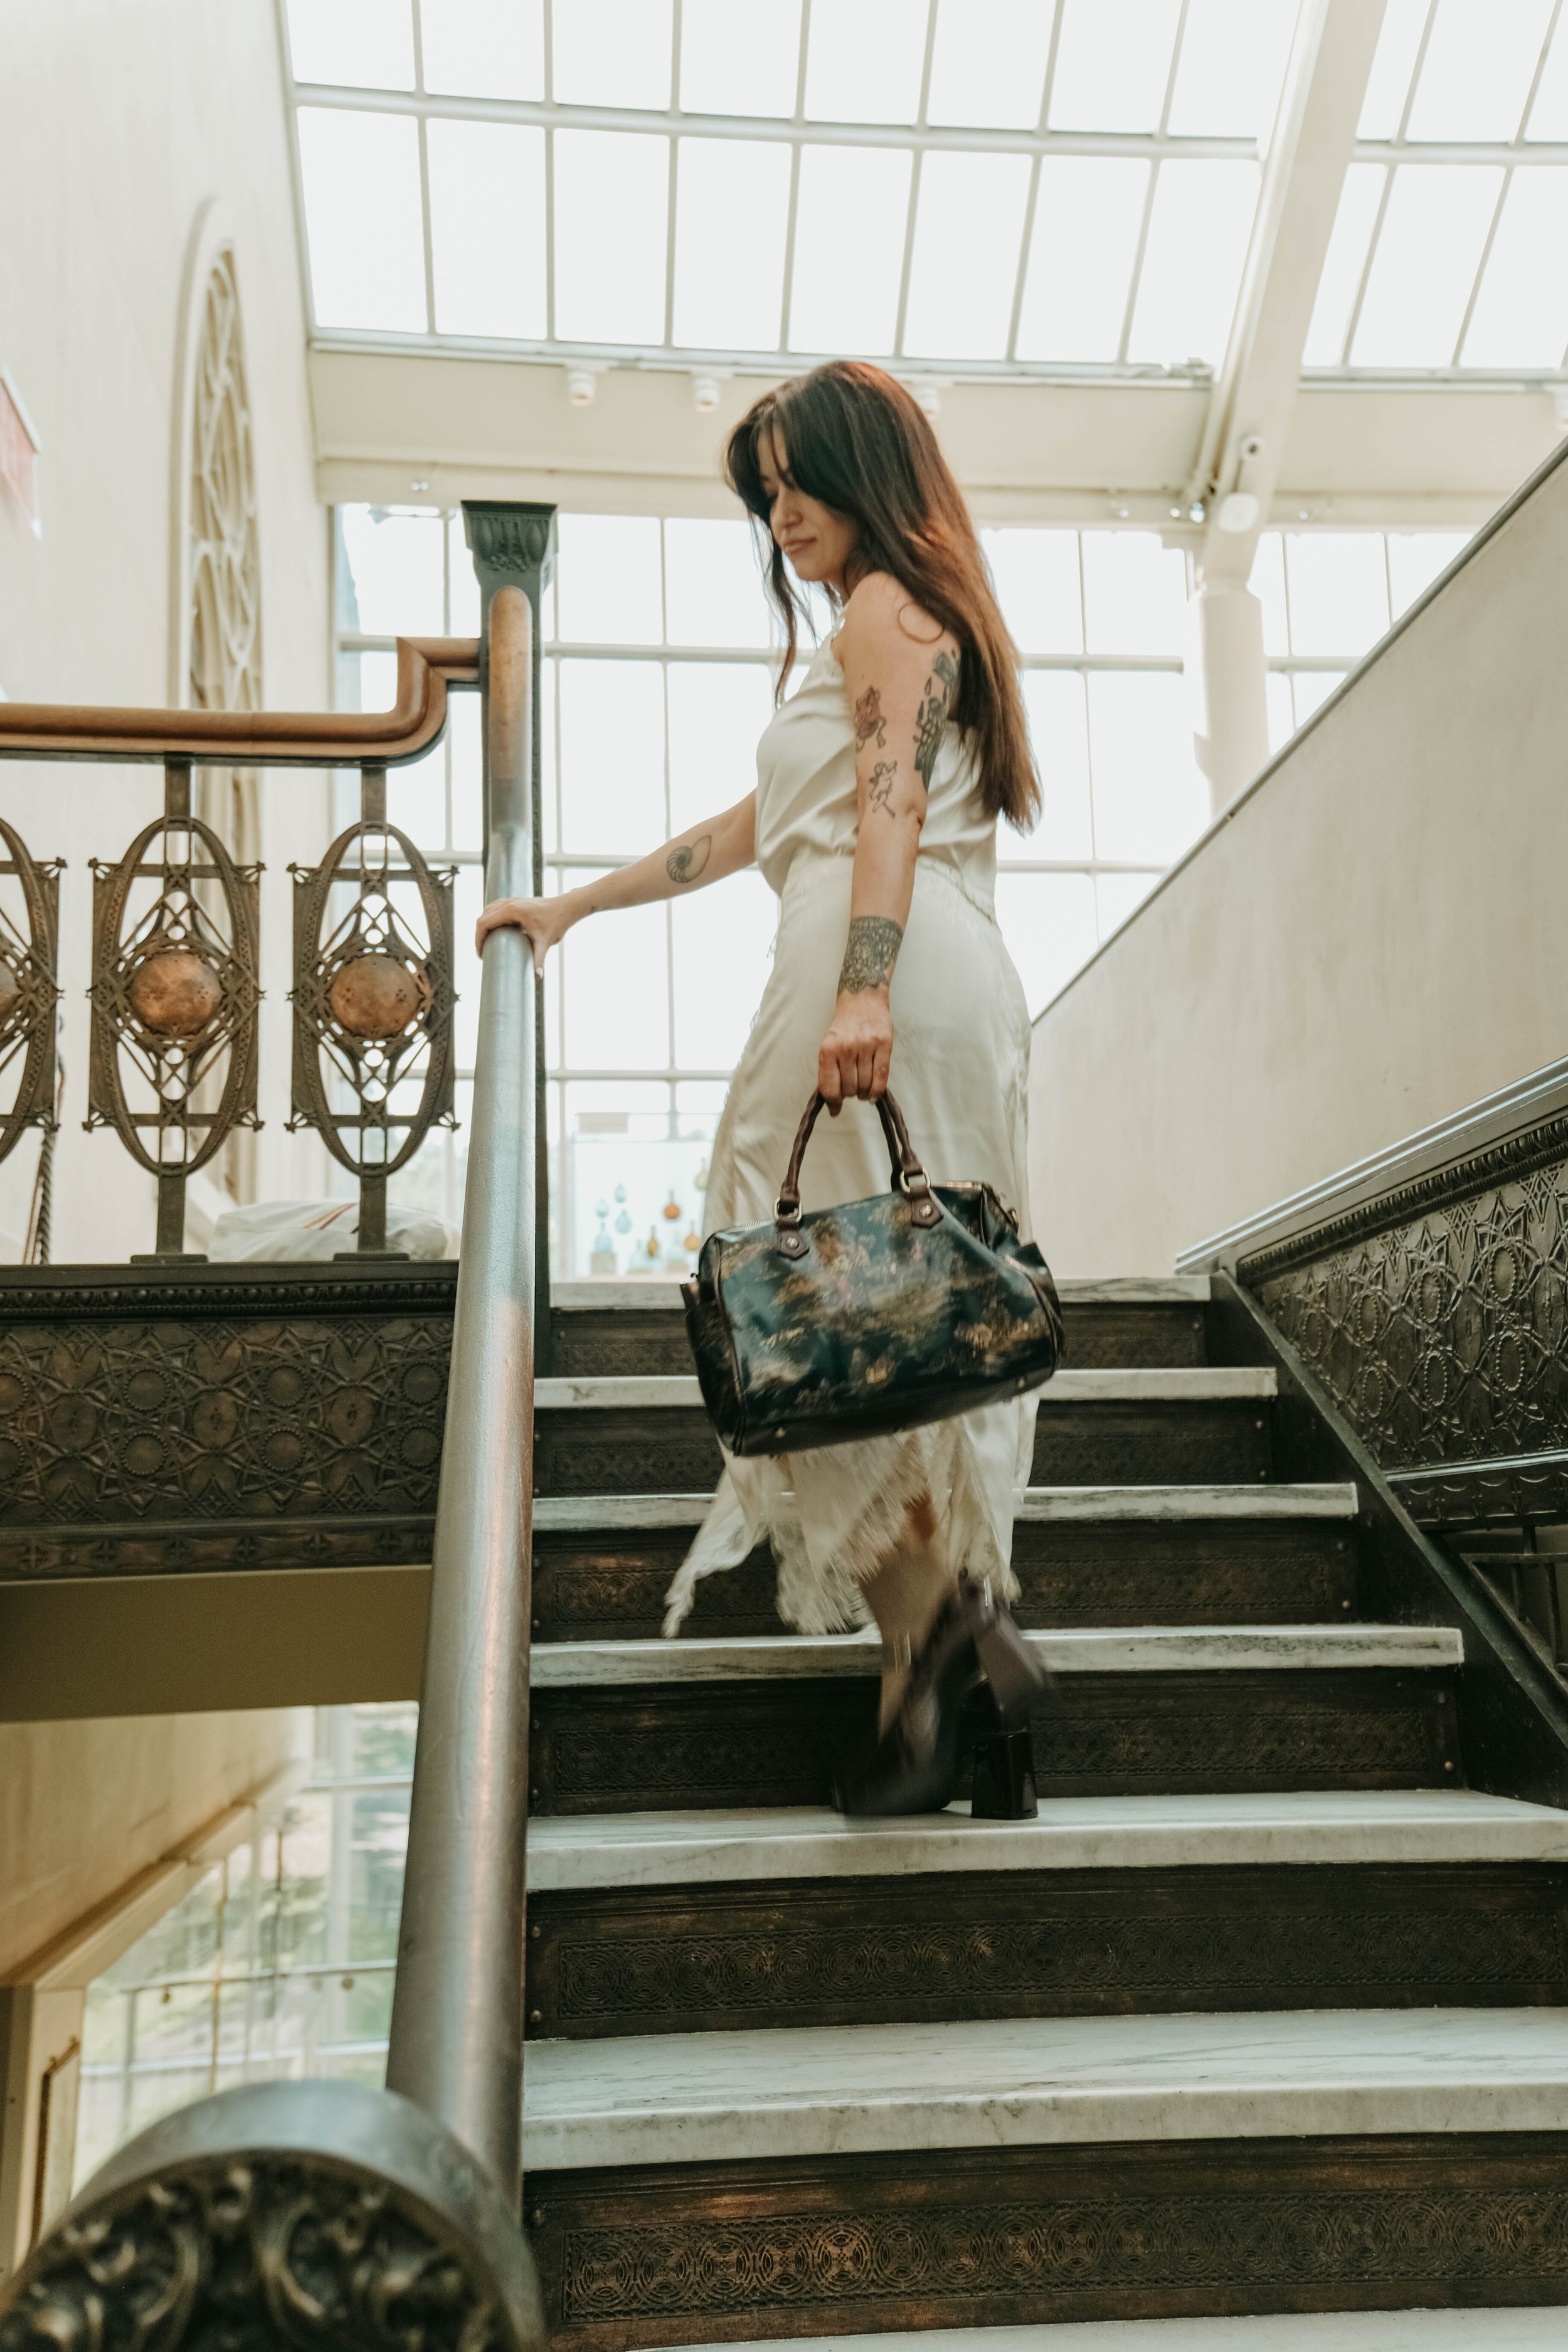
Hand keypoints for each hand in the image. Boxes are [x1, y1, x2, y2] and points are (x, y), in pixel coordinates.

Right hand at [474, 892, 575, 970]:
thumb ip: (539, 959)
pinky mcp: (517, 901)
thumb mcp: (545, 942)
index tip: (481, 954)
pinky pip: (496, 908)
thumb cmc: (556, 922)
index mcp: (511, 910)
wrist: (567, 907)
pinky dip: (492, 918)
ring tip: (487, 943)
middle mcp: (509, 903)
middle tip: (483, 952)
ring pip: (488, 910)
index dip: (478, 939)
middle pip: (483, 916)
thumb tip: (537, 977)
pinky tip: (497, 931)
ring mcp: (513, 900)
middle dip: (479, 934)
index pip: (484, 923)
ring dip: (484, 925)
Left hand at [818, 988, 892, 1112]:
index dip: (833, 1103)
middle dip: (849, 1095)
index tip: (835, 1109)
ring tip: (862, 1089)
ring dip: (863, 1093)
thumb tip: (830, 1098)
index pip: (829, 1087)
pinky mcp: (884, 1044)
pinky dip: (877, 1091)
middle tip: (851, 1091)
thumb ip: (829, 1069)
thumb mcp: (829, 1044)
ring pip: (865, 1085)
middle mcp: (846, 1048)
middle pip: (849, 1088)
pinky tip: (873, 1095)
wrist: (862, 998)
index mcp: (828, 1049)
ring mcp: (866, 1046)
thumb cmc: (844, 1024)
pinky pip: (882, 1077)